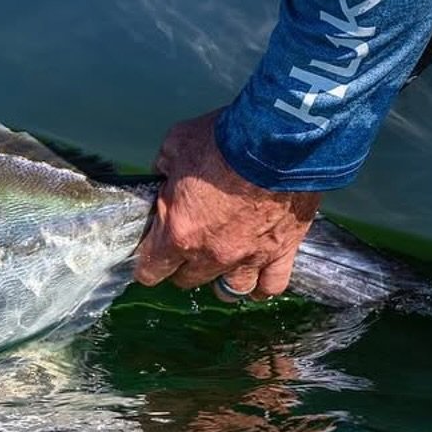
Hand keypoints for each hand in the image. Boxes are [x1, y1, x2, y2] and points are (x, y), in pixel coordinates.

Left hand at [134, 110, 321, 300]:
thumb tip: (164, 172)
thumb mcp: (176, 146)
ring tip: (222, 266)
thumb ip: (165, 167)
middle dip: (183, 266)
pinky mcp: (283, 251)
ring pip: (229, 290)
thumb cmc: (224, 142)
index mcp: (178, 233)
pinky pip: (271, 286)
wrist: (278, 141)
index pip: (151, 271)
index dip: (148, 265)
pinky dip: (263, 285)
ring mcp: (249, 257)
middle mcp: (211, 254)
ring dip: (222, 279)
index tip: (151, 257)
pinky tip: (258, 276)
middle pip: (188, 280)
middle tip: (188, 247)